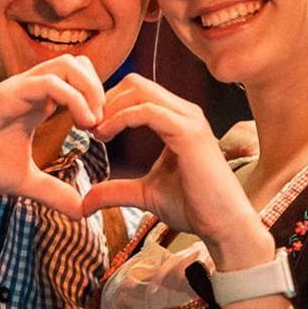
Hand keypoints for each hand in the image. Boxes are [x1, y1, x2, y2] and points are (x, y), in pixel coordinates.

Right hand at [0, 54, 103, 217]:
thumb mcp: (23, 181)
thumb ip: (53, 192)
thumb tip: (81, 212)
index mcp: (35, 102)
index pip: (79, 79)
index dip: (98, 101)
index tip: (101, 133)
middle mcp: (30, 89)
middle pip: (80, 63)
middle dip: (101, 90)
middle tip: (102, 125)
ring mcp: (19, 89)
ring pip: (69, 64)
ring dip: (91, 90)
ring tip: (94, 122)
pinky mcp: (7, 96)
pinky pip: (49, 83)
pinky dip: (74, 98)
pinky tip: (82, 125)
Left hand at [83, 75, 272, 269]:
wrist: (223, 225)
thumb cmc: (193, 207)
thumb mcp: (144, 195)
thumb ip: (116, 190)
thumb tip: (84, 201)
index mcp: (177, 119)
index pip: (137, 91)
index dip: (108, 104)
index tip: (88, 128)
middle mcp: (184, 112)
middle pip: (135, 83)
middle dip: (104, 100)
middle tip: (86, 126)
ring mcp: (188, 119)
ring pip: (140, 90)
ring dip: (109, 107)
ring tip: (93, 131)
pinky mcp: (188, 132)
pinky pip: (147, 110)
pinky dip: (120, 118)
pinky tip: (104, 135)